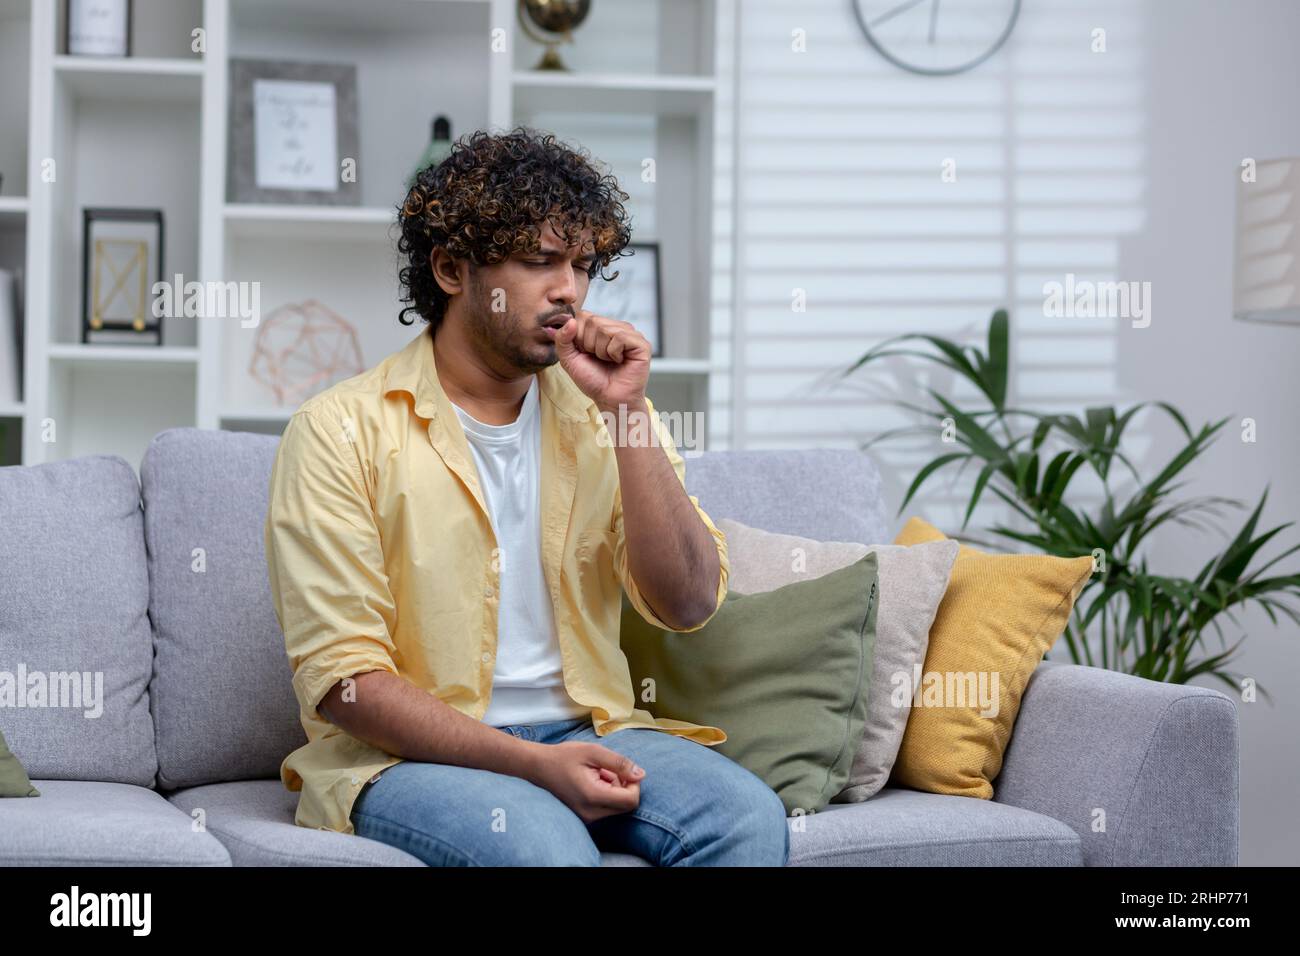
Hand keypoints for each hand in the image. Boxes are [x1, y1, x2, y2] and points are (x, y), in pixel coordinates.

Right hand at [525, 740, 643, 823]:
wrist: (537, 768)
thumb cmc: (563, 757)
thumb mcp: (593, 752)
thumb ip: (619, 763)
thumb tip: (641, 774)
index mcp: (593, 796)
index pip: (631, 800)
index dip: (634, 783)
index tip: (621, 769)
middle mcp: (591, 813)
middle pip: (626, 805)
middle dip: (623, 786)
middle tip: (606, 770)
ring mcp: (587, 818)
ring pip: (617, 807)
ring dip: (614, 789)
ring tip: (597, 774)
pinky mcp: (585, 817)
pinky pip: (607, 809)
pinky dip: (607, 795)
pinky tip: (592, 782)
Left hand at [548, 309, 650, 412]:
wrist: (610, 399)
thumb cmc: (593, 380)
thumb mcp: (569, 359)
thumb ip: (562, 339)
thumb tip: (571, 321)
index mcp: (600, 327)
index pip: (583, 316)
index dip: (579, 337)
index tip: (586, 353)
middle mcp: (616, 327)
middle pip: (593, 321)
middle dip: (590, 345)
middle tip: (599, 359)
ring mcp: (630, 334)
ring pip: (605, 329)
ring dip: (602, 351)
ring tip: (609, 361)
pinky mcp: (641, 343)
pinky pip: (620, 337)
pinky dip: (614, 353)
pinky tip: (620, 361)